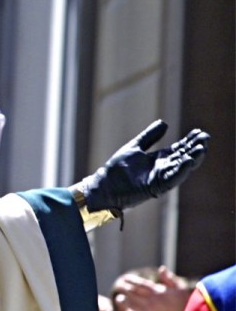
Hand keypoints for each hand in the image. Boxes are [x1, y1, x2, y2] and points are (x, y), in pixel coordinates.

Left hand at [76, 121, 208, 212]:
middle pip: (183, 157)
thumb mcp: (135, 147)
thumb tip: (165, 123)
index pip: (178, 149)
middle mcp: (162, 168)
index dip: (189, 141)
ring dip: (192, 159)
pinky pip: (172, 179)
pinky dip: (181, 170)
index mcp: (158, 159)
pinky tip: (188, 161)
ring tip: (201, 149)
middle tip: (205, 138)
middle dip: (194, 148)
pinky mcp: (155, 187)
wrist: (104, 185)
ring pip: (181, 168)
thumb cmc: (117, 169)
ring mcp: (159, 178)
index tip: (199, 132)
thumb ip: (150, 136)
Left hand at [113, 266, 191, 310]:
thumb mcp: (180, 289)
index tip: (125, 278)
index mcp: (158, 293)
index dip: (131, 281)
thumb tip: (161, 268)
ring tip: (119, 298)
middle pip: (133, 294)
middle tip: (120, 286)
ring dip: (124, 302)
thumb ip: (169, 279)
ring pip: (132, 306)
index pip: (140, 285)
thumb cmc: (188, 305)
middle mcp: (151, 303)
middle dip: (125, 289)